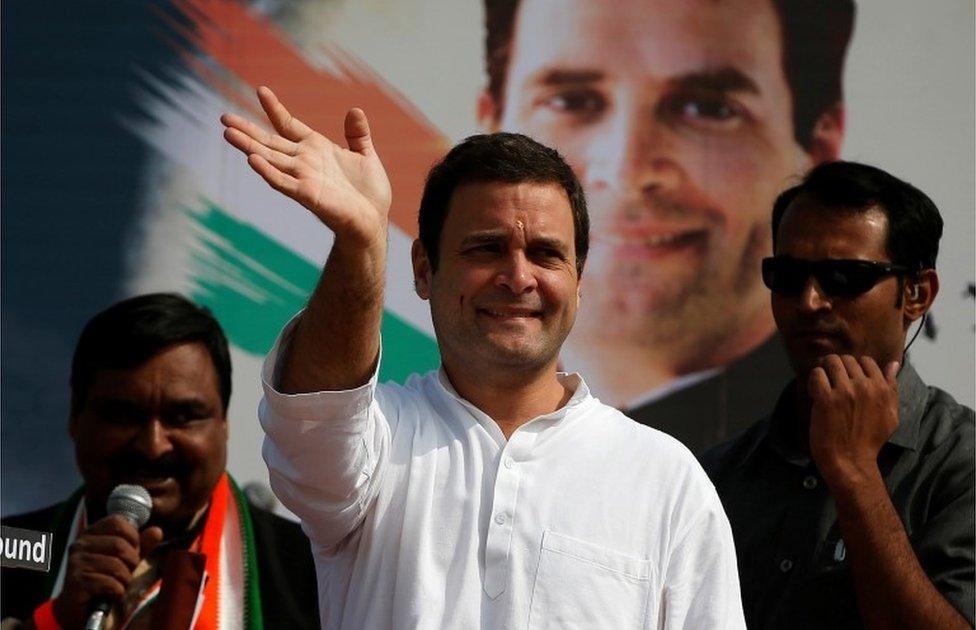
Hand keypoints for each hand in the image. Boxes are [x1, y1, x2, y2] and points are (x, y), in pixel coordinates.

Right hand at [51, 515, 162, 627]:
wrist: (81, 607)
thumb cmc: (105, 578)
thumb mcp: (126, 559)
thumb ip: (142, 545)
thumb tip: (157, 531)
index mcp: (91, 533)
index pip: (117, 521)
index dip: (133, 535)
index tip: (134, 549)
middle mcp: (80, 544)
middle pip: (119, 545)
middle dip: (132, 561)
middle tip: (127, 571)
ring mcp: (76, 563)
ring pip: (116, 565)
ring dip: (125, 578)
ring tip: (119, 583)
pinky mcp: (77, 581)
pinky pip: (109, 583)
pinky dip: (118, 590)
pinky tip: (112, 592)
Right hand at [221, 86, 392, 249]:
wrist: (374, 222)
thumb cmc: (369, 194)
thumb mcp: (366, 156)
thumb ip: (358, 135)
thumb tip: (355, 110)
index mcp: (317, 149)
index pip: (289, 125)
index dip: (275, 109)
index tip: (261, 90)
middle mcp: (304, 162)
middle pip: (270, 142)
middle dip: (247, 130)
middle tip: (224, 117)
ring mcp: (303, 178)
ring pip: (270, 159)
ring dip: (249, 146)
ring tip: (228, 133)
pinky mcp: (308, 196)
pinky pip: (283, 182)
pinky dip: (268, 171)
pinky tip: (252, 159)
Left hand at [807, 354, 899, 486]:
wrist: (851, 461)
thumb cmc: (870, 440)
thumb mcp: (891, 414)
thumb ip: (892, 387)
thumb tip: (893, 364)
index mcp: (882, 389)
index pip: (866, 361)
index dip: (854, 368)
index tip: (848, 380)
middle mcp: (864, 387)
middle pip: (846, 360)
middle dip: (838, 368)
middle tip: (833, 383)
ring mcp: (844, 392)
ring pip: (831, 362)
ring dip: (825, 371)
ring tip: (824, 386)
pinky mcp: (826, 399)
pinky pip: (816, 374)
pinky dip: (814, 379)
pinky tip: (816, 392)